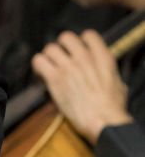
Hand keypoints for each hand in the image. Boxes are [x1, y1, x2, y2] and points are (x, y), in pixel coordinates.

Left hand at [31, 30, 132, 144]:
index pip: (89, 34)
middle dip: (62, 46)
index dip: (81, 42)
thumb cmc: (113, 108)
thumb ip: (108, 72)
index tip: (78, 51)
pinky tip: (41, 75)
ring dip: (48, 57)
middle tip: (61, 58)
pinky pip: (39, 61)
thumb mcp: (118, 83)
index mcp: (103, 57)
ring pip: (50, 48)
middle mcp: (85, 57)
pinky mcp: (55, 78)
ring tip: (49, 67)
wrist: (104, 121)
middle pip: (66, 37)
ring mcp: (69, 66)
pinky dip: (38, 66)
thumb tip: (103, 72)